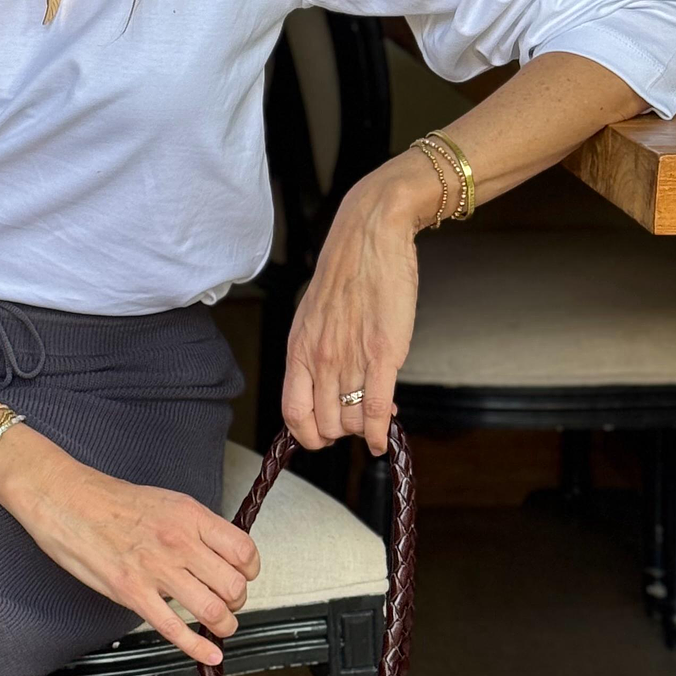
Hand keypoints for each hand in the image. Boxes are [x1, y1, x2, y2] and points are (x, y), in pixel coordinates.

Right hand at [0, 436, 260, 667]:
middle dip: (237, 601)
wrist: (65, 499)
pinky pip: (174, 629)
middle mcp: (179, 542)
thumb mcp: (164, 501)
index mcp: (189, 516)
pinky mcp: (131, 592)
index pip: (244, 551)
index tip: (243, 577)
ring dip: (224, 625)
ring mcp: (156, 569)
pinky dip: (198, 648)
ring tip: (220, 627)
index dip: (249, 571)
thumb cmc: (109, 500)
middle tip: (228, 603)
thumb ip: (194, 527)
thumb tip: (217, 554)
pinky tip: (209, 655)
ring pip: (212, 610)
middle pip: (234, 585)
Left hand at [282, 151, 435, 456]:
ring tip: (374, 419)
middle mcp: (320, 359)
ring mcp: (350, 358)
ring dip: (363, 429)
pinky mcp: (383, 352)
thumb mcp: (314, 317)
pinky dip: (379, 432)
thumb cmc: (346, 274)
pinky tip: (383, 439)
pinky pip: (375, 408)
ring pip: (351, 420)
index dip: (307, 435)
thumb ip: (316, 353)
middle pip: (324, 424)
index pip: (292, 413)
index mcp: (299, 350)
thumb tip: (327, 387)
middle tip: (354, 423)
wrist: (369, 235)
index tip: (322, 436)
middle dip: (340, 433)